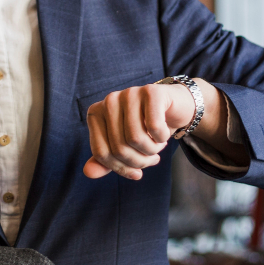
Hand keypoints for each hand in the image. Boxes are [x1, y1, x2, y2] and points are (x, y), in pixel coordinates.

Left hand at [82, 81, 200, 179]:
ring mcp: (129, 93)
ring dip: (152, 150)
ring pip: (135, 138)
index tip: (136, 173)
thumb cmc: (146, 128)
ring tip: (158, 146)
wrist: (174, 107)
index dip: (120, 168)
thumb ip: (105, 160)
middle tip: (152, 159)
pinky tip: (164, 134)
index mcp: (96, 113)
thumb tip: (88, 172)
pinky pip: (154, 126)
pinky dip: (162, 137)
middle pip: (118, 148)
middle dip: (139, 161)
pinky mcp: (151, 91)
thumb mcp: (124, 146)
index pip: (101, 153)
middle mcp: (109, 100)